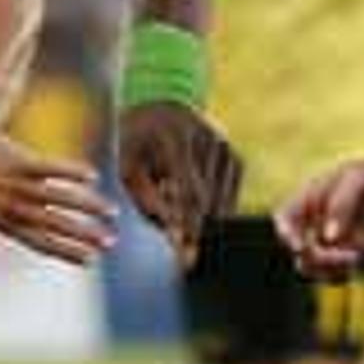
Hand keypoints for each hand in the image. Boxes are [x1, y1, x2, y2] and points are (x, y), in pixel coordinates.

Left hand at [0, 111, 117, 264]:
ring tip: (111, 211)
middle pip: (55, 225)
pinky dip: (72, 173)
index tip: (92, 260)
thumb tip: (49, 227)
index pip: (42, 244)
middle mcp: (10, 208)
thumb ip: (20, 217)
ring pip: (58, 199)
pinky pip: (50, 169)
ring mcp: (13, 185)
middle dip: (85, 236)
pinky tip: (93, 178)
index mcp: (4, 223)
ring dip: (88, 207)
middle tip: (111, 242)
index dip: (67, 253)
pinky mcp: (16, 160)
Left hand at [116, 99, 240, 265]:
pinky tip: (195, 207)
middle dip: (196, 231)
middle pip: (207, 201)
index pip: (189, 192)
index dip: (189, 225)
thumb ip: (145, 198)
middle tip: (187, 260)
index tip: (185, 254)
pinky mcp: (236, 157)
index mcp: (176, 138)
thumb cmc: (136, 140)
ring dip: (202, 220)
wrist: (160, 103)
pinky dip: (213, 209)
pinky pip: (228, 197)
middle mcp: (208, 140)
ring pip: (219, 202)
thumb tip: (170, 229)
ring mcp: (226, 148)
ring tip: (182, 222)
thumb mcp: (126, 165)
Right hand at [276, 153, 363, 278]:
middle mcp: (316, 221)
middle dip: (316, 258)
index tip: (301, 247)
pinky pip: (334, 273)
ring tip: (354, 257)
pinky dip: (340, 275)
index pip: (284, 220)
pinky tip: (356, 261)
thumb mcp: (358, 181)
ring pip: (312, 267)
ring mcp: (331, 239)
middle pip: (298, 249)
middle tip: (346, 254)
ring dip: (327, 270)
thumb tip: (328, 238)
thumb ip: (340, 206)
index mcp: (309, 199)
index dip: (286, 235)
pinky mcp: (349, 252)